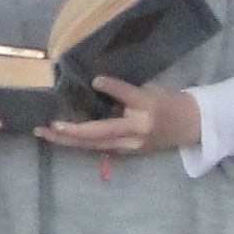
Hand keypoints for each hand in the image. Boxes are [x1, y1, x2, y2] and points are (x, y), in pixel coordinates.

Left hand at [37, 78, 201, 155]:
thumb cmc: (166, 102)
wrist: (188, 125)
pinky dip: (79, 143)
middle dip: (74, 130)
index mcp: (147, 107)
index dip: (111, 86)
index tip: (96, 80)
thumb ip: (124, 92)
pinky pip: (98, 148)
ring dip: (68, 140)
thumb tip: (93, 87)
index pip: (127, 95)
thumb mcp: (150, 90)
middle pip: (102, 131)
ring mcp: (131, 145)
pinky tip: (60, 138)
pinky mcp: (127, 153)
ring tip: (45, 133)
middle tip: (51, 125)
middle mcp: (137, 129)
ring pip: (95, 145)